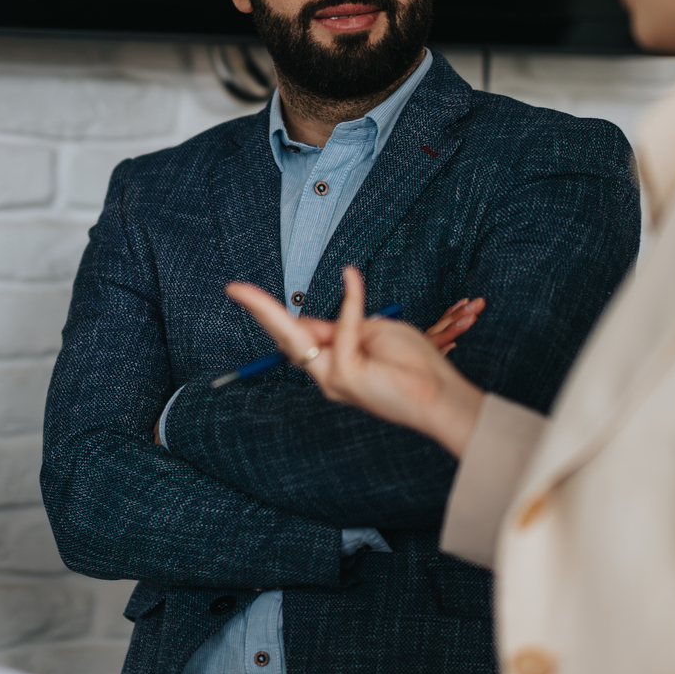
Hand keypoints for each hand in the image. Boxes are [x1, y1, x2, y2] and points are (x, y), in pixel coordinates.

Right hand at [225, 266, 488, 454]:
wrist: (441, 395)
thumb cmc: (415, 363)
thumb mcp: (374, 331)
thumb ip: (344, 323)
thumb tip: (314, 318)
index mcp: (334, 364)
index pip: (301, 334)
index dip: (278, 310)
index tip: (247, 292)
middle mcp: (327, 375)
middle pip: (286, 337)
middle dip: (259, 311)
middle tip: (233, 288)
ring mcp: (333, 379)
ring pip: (295, 337)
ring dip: (268, 310)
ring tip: (240, 291)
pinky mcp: (345, 377)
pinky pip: (341, 332)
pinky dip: (349, 303)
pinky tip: (353, 278)